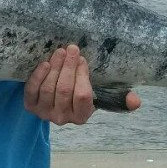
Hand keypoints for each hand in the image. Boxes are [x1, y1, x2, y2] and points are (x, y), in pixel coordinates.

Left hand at [24, 45, 140, 124]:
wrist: (56, 103)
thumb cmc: (80, 96)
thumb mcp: (100, 97)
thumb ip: (119, 99)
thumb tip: (136, 101)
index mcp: (81, 117)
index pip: (82, 96)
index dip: (82, 76)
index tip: (82, 59)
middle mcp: (61, 118)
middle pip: (64, 90)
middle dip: (68, 66)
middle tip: (71, 49)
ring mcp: (44, 114)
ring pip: (48, 88)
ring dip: (54, 67)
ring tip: (60, 52)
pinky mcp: (30, 107)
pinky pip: (32, 91)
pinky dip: (38, 76)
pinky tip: (45, 64)